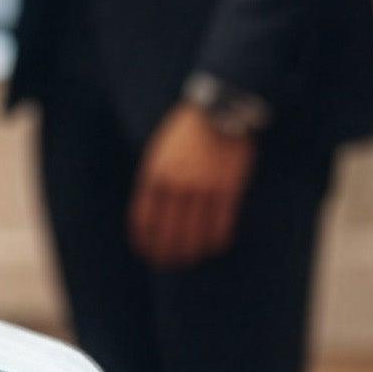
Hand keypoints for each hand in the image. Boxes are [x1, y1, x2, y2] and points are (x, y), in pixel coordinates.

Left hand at [130, 104, 256, 268]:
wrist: (220, 109)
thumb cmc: (187, 131)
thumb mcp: (160, 151)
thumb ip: (156, 179)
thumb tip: (154, 212)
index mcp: (155, 173)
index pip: (144, 218)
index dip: (144, 240)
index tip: (147, 251)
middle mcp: (177, 184)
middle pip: (168, 231)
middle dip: (166, 252)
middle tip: (168, 263)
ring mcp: (204, 187)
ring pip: (195, 232)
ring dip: (191, 251)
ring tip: (191, 259)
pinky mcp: (229, 188)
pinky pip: (221, 224)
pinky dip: (216, 240)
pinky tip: (214, 246)